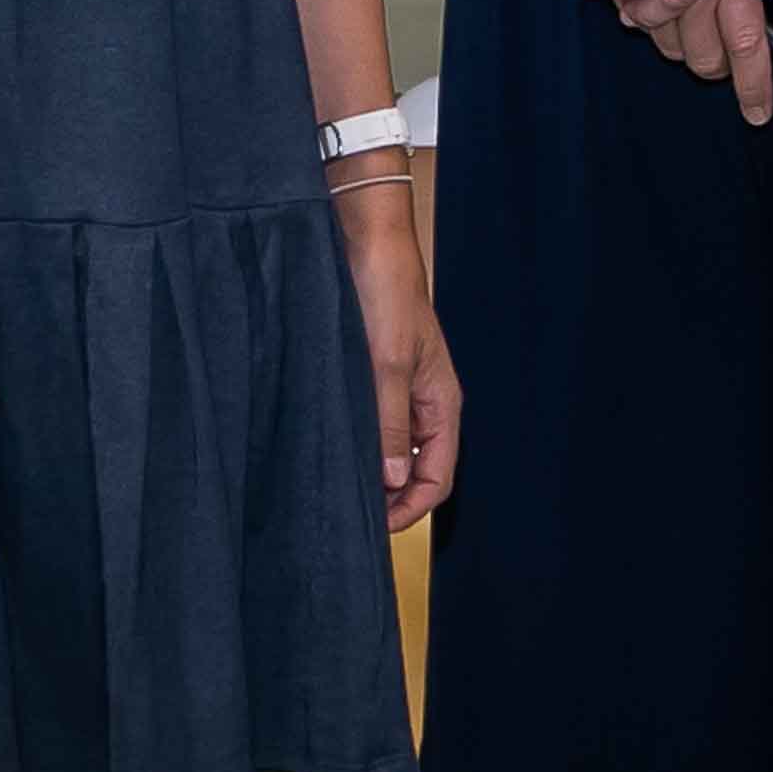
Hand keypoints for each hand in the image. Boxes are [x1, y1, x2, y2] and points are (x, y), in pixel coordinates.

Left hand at [338, 189, 461, 522]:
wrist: (367, 244)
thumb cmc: (386, 297)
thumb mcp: (387, 365)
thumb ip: (390, 425)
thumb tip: (392, 483)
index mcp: (442, 404)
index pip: (438, 479)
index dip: (410, 510)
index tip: (374, 527)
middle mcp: (425, 404)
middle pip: (415, 471)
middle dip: (389, 498)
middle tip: (349, 515)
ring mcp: (401, 392)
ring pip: (391, 451)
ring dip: (370, 470)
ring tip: (337, 485)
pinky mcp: (375, 378)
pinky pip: (371, 425)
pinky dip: (357, 443)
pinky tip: (330, 448)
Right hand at [624, 0, 772, 123]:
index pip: (746, 45)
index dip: (752, 86)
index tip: (757, 112)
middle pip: (705, 59)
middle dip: (715, 67)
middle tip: (720, 55)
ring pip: (668, 48)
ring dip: (678, 42)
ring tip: (686, 16)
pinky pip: (635, 24)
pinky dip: (645, 18)